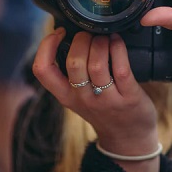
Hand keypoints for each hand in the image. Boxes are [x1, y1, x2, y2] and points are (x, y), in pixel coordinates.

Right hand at [32, 29, 159, 158]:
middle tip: (89, 34)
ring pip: (97, 63)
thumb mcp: (78, 98)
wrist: (128, 139)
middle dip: (81, 39)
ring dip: (101, 42)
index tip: (58, 32)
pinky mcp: (128, 97)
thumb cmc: (103, 111)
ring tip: (104, 38)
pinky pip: (121, 67)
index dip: (46, 46)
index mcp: (66, 96)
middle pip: (73, 62)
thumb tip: (68, 37)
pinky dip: (118, 47)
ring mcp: (106, 99)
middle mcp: (83, 98)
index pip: (43, 70)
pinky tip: (117, 41)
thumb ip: (71, 74)